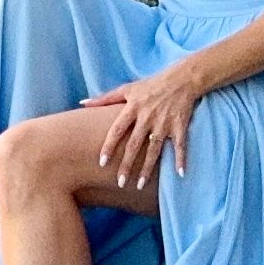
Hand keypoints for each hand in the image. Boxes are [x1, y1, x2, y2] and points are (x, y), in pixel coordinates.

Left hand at [82, 60, 207, 185]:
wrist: (181, 79)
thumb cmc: (150, 85)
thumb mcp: (126, 89)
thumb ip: (104, 98)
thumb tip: (81, 102)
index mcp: (132, 108)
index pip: (117, 130)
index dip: (109, 146)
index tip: (102, 162)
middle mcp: (147, 117)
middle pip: (134, 144)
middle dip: (127, 164)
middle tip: (120, 183)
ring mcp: (164, 123)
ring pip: (154, 149)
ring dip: (148, 168)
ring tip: (139, 185)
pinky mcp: (179, 126)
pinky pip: (180, 145)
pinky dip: (181, 159)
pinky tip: (180, 174)